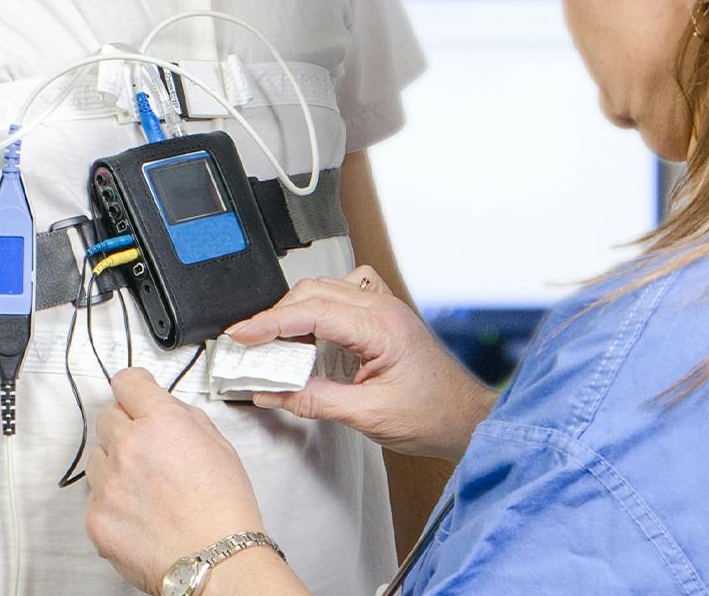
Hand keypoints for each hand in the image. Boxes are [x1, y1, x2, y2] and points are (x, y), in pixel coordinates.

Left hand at [85, 368, 265, 592]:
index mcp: (162, 422)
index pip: (127, 382)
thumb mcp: (218, 442)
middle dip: (125, 426)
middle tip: (146, 447)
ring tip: (144, 487)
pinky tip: (138, 513)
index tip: (134, 393)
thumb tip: (162, 409)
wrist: (216, 562)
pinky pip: (94, 496)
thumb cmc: (224, 509)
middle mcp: (130, 447)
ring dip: (115, 463)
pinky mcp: (96, 518)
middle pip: (107, 417)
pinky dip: (111, 501)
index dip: (133, 387)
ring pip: (97, 457)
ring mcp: (108, 484)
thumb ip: (183, 417)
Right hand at [227, 265, 496, 461]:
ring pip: (325, 289)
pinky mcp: (383, 315)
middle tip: (250, 344)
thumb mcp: (368, 415)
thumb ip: (315, 400)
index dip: (271, 322)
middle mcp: (383, 307)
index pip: (313, 311)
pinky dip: (317, 307)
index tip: (242, 335)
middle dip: (276, 315)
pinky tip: (310, 330)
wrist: (466, 419)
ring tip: (274, 342)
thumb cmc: (432, 415)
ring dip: (295, 310)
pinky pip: (342, 294)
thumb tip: (272, 392)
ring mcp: (385, 307)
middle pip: (314, 292)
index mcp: (381, 326)